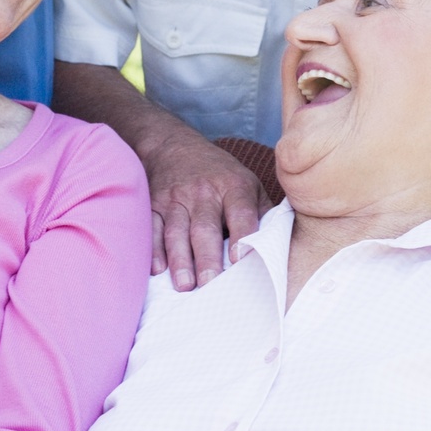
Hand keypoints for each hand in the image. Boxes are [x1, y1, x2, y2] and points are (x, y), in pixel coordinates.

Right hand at [144, 131, 268, 290]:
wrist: (173, 146)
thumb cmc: (219, 174)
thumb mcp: (247, 182)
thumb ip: (263, 213)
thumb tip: (279, 249)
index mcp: (234, 187)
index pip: (241, 213)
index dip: (242, 236)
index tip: (240, 260)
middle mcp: (203, 192)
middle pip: (205, 228)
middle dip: (207, 257)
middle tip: (210, 284)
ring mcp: (175, 198)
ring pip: (176, 231)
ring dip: (180, 259)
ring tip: (185, 285)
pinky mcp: (152, 203)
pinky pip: (151, 227)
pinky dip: (152, 248)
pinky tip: (157, 269)